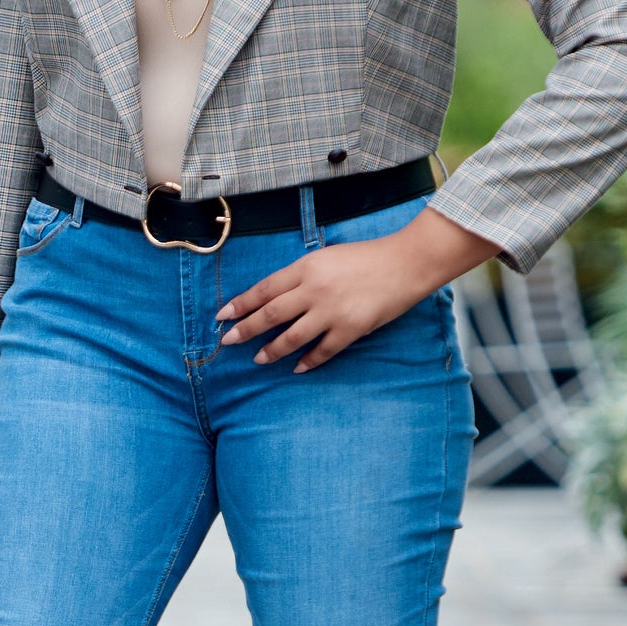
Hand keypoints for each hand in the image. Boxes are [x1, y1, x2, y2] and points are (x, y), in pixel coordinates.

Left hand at [215, 206, 498, 371]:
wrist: (404, 264)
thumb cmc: (365, 258)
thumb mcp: (327, 257)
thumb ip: (302, 276)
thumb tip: (275, 297)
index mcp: (306, 268)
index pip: (264, 289)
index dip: (241, 303)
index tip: (223, 315)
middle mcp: (314, 290)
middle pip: (270, 314)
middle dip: (246, 329)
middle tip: (228, 341)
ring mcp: (331, 312)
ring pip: (291, 337)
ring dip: (272, 350)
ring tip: (258, 359)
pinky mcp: (350, 329)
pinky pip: (322, 351)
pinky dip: (308, 361)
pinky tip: (298, 368)